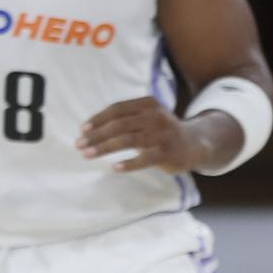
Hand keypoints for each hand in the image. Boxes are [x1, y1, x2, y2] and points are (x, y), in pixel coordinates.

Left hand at [78, 97, 207, 173]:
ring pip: (129, 140)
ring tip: (87, 155)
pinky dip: (128, 163)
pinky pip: (145, 159)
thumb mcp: (147, 117)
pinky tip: (114, 168)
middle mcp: (157, 116)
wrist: (194, 143)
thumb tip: (88, 129)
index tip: (82, 130)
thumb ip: (125, 118)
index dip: (98, 118)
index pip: (118, 108)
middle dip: (97, 135)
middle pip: (120, 124)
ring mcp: (163, 134)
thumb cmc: (161, 131)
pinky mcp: (167, 153)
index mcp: (149, 104)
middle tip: (79, 145)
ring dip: (105, 148)